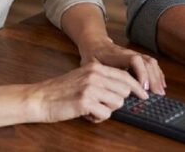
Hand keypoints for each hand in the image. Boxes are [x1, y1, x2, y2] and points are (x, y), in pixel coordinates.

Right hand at [27, 61, 147, 122]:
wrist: (40, 98)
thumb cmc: (61, 91)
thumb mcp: (82, 77)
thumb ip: (101, 80)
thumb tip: (123, 90)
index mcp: (95, 67)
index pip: (125, 76)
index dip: (137, 87)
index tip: (145, 95)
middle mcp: (94, 74)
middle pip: (124, 90)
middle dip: (117, 101)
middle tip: (102, 105)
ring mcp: (90, 87)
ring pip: (117, 103)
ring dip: (107, 110)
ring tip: (91, 109)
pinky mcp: (85, 102)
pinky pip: (105, 114)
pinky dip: (98, 117)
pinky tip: (86, 113)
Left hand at [78, 37, 165, 94]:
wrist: (95, 44)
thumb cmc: (92, 57)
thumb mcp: (91, 66)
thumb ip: (98, 76)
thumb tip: (103, 92)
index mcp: (117, 55)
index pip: (134, 60)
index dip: (141, 73)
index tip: (143, 87)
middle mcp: (129, 53)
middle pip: (147, 62)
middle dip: (153, 79)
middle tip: (156, 94)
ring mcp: (135, 54)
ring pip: (151, 62)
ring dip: (157, 77)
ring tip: (161, 91)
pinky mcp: (138, 58)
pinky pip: (152, 63)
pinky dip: (158, 73)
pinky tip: (161, 83)